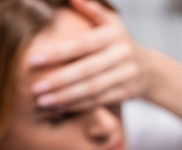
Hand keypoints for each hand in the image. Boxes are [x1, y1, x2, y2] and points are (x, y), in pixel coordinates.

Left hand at [29, 0, 151, 109]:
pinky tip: (57, 108)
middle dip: (58, 80)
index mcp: (113, 35)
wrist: (148, 68)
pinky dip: (76, 105)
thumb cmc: (117, 41)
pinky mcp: (125, 93)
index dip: (57, 53)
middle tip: (34, 88)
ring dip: (64, 96)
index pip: (82, 45)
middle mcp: (122, 54)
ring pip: (91, 89)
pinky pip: (97, 101)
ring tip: (41, 101)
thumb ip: (91, 10)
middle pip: (86, 70)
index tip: (32, 60)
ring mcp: (126, 75)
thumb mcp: (109, 22)